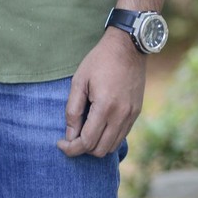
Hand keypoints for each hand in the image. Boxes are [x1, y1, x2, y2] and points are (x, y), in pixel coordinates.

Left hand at [57, 29, 146, 157]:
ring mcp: (131, 115)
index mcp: (105, 107)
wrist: (127, 47)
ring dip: (96, 145)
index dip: (71, 148)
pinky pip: (122, 136)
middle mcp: (121, 115)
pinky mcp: (136, 113)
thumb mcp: (79, 80)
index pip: (87, 142)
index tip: (61, 143)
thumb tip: (70, 135)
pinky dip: (108, 138)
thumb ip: (73, 109)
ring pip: (112, 146)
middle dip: (83, 148)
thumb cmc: (100, 60)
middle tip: (71, 137)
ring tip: (85, 131)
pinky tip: (98, 126)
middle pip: (100, 150)